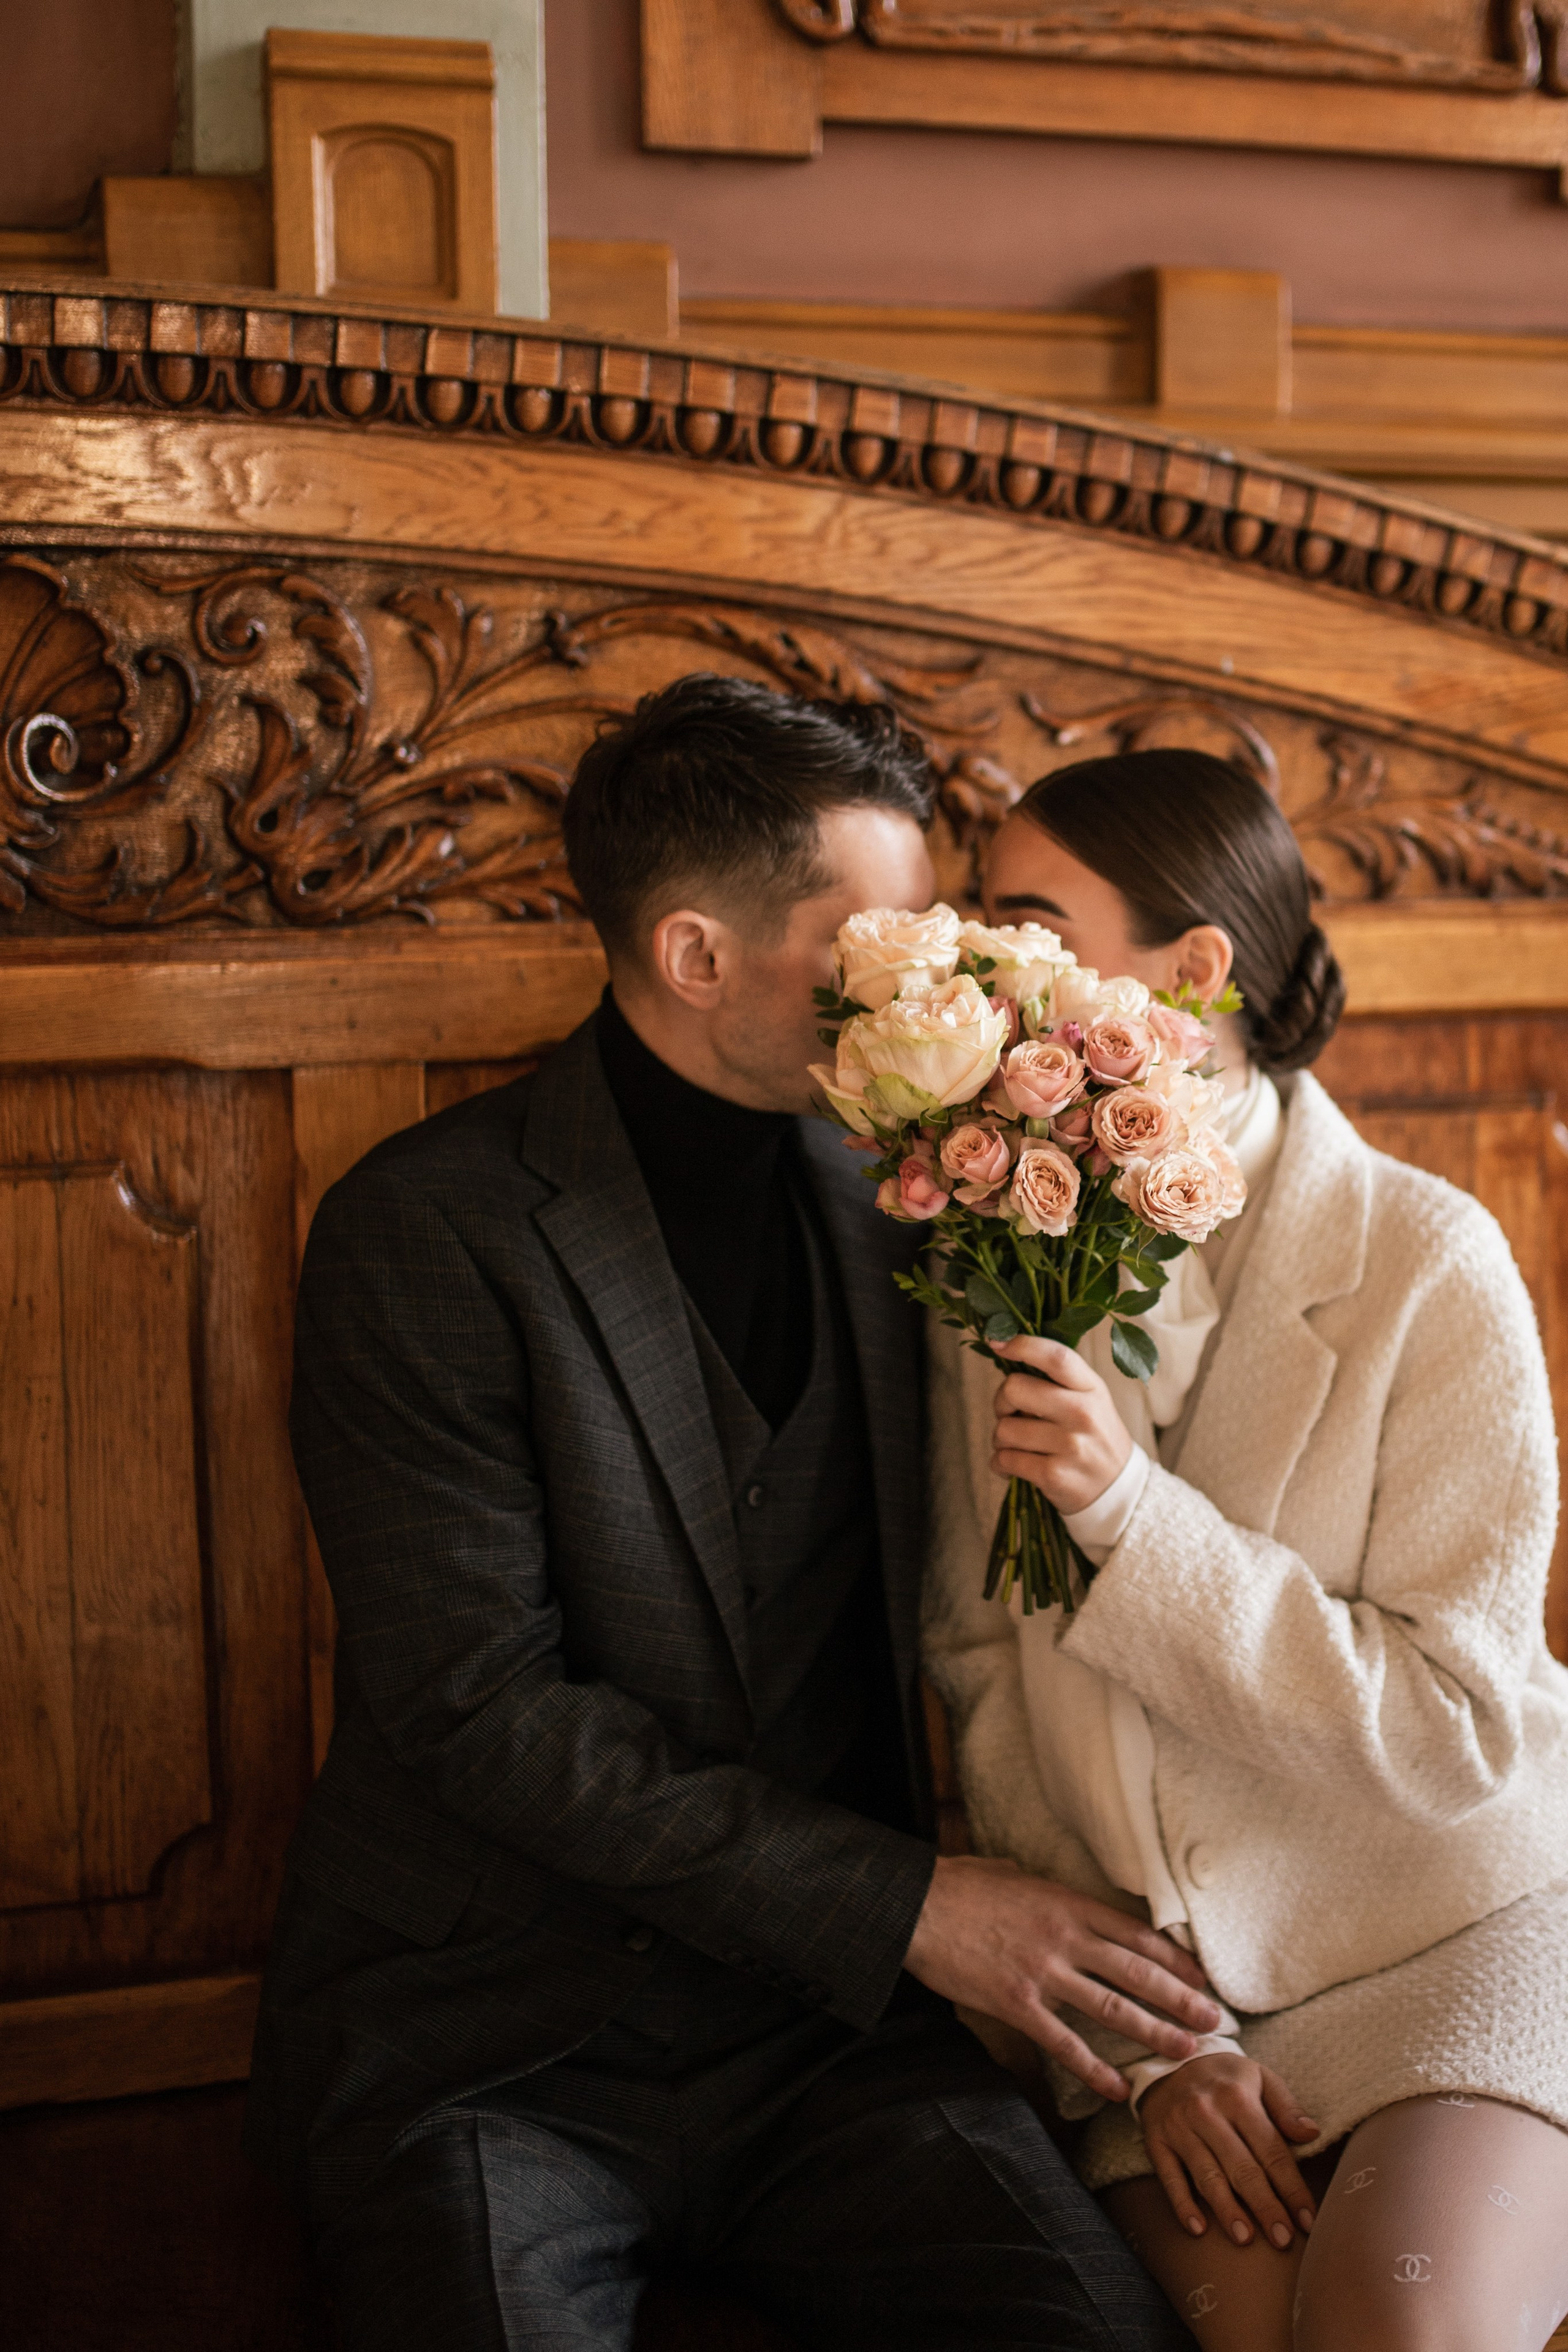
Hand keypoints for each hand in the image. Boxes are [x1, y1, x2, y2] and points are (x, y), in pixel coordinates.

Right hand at [903, 1855, 1221, 2100]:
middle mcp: (1064, 1937)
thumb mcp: (1010, 1873)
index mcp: (1066, 1903)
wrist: (916, 1908)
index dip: (1173, 1957)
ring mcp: (1042, 1973)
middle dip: (1181, 1998)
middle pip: (1137, 1971)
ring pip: (1112, 2007)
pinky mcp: (1017, 2005)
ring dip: (1154, 2032)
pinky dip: (1094, 2068)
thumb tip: (1050, 1889)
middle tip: (1215, 2020)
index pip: (1134, 1933)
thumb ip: (1040, 1887)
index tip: (1201, 1976)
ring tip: (1187, 2052)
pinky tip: (1117, 2088)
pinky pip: (1064, 2043)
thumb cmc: (959, 1885)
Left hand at [990, 1335, 1132, 1514]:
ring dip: (1001, 1438)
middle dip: (1001, 1401)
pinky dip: (1000, 1463)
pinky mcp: (1053, 1475)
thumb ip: (1057, 1379)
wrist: (1118, 1490)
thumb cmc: (1093, 1437)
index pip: (1056, 1357)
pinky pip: (1004, 1459)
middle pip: (1015, 1388)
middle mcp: (1083, 1414)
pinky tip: (1015, 1466)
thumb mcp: (1090, 1400)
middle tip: (1011, 1413)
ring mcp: (1069, 1446)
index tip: (997, 1343)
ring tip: (1019, 1445)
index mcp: (1092, 1388)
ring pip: (1004, 1428)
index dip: (1022, 1345)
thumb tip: (1005, 1348)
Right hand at [1140, 2052, 1319, 2249]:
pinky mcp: (1156, 2140)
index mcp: (1238, 2097)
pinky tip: (1198, 2228)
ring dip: (1227, 2210)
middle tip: (1283, 2239)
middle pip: (1241, 2168)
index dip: (1291, 2187)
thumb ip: (1286, 2107)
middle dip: (1264, 2206)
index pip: (1271, 2150)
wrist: (1169, 2059)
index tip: (1308, 2220)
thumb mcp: (1259, 2077)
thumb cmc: (1225, 2077)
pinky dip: (1182, 2204)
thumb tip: (1311, 2134)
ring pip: (1207, 2176)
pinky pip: (1169, 2177)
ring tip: (1245, 2239)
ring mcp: (1179, 2128)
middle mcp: (1206, 2112)